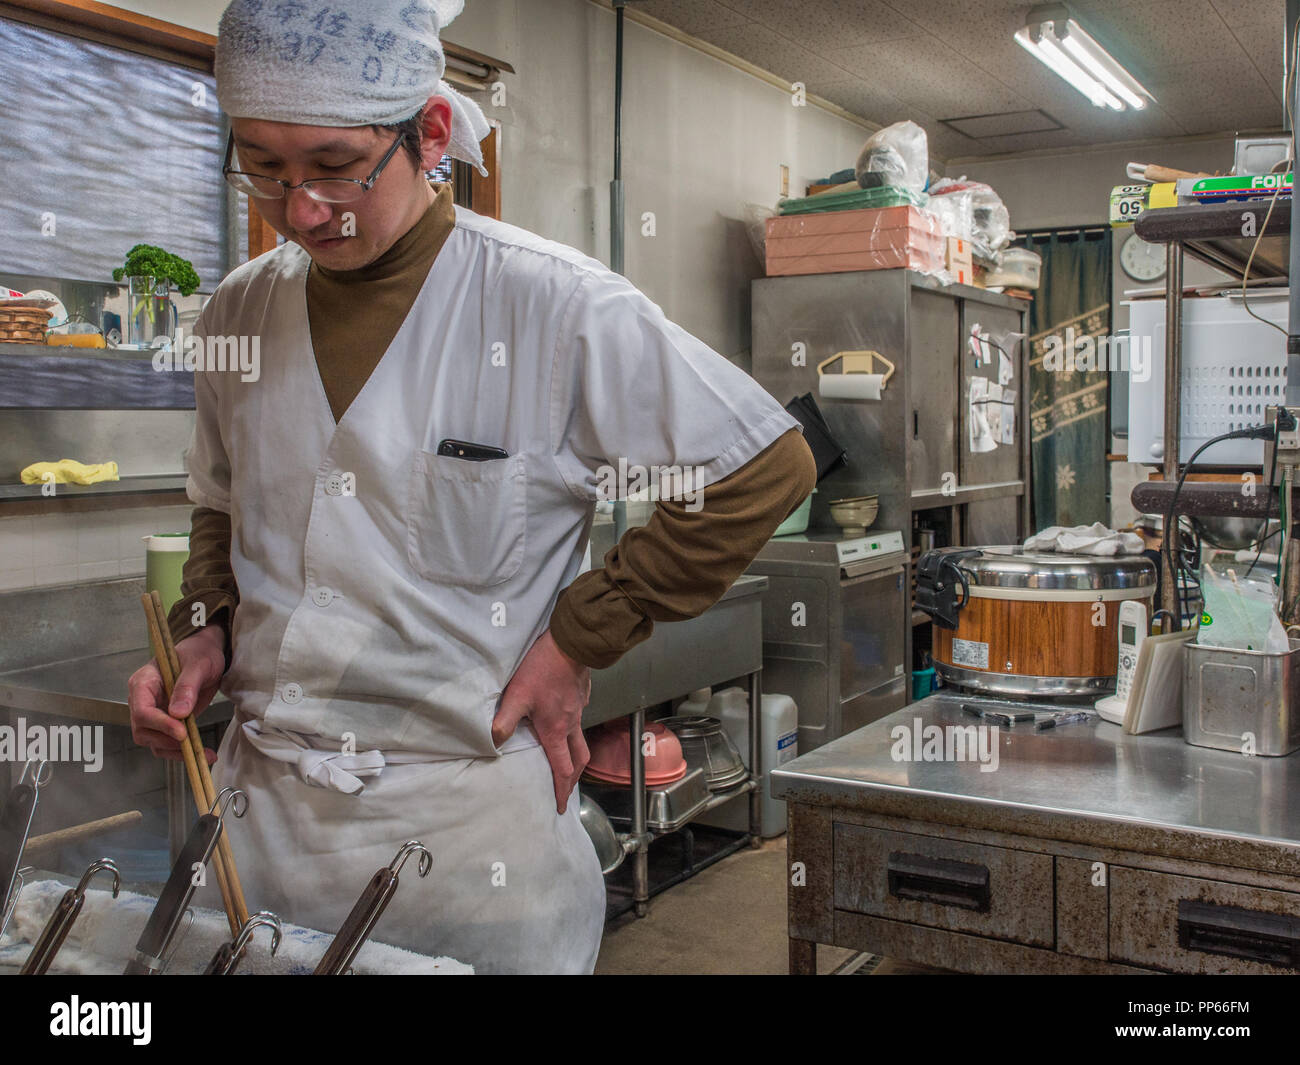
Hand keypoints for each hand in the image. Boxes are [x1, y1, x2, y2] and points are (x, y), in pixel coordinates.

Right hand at [128, 625, 225, 762]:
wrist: (207, 655)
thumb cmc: (200, 653)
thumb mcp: (198, 664)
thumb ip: (187, 686)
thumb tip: (178, 713)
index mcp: (143, 682)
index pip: (141, 710)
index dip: (159, 724)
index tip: (181, 732)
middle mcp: (143, 701)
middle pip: (143, 730)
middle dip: (167, 741)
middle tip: (193, 745)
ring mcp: (153, 714)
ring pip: (154, 742)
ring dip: (176, 752)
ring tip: (204, 755)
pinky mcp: (166, 724)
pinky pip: (168, 744)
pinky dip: (183, 752)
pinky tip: (204, 754)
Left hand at [493, 629, 590, 813]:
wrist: (570, 645)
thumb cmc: (542, 670)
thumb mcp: (517, 695)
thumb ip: (504, 721)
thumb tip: (493, 743)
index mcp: (556, 731)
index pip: (562, 769)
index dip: (561, 791)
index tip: (559, 806)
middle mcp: (571, 725)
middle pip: (579, 760)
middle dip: (572, 779)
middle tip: (564, 789)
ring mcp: (579, 710)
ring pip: (581, 741)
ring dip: (575, 757)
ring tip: (565, 762)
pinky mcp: (581, 696)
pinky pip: (579, 720)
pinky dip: (574, 730)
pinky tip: (564, 722)